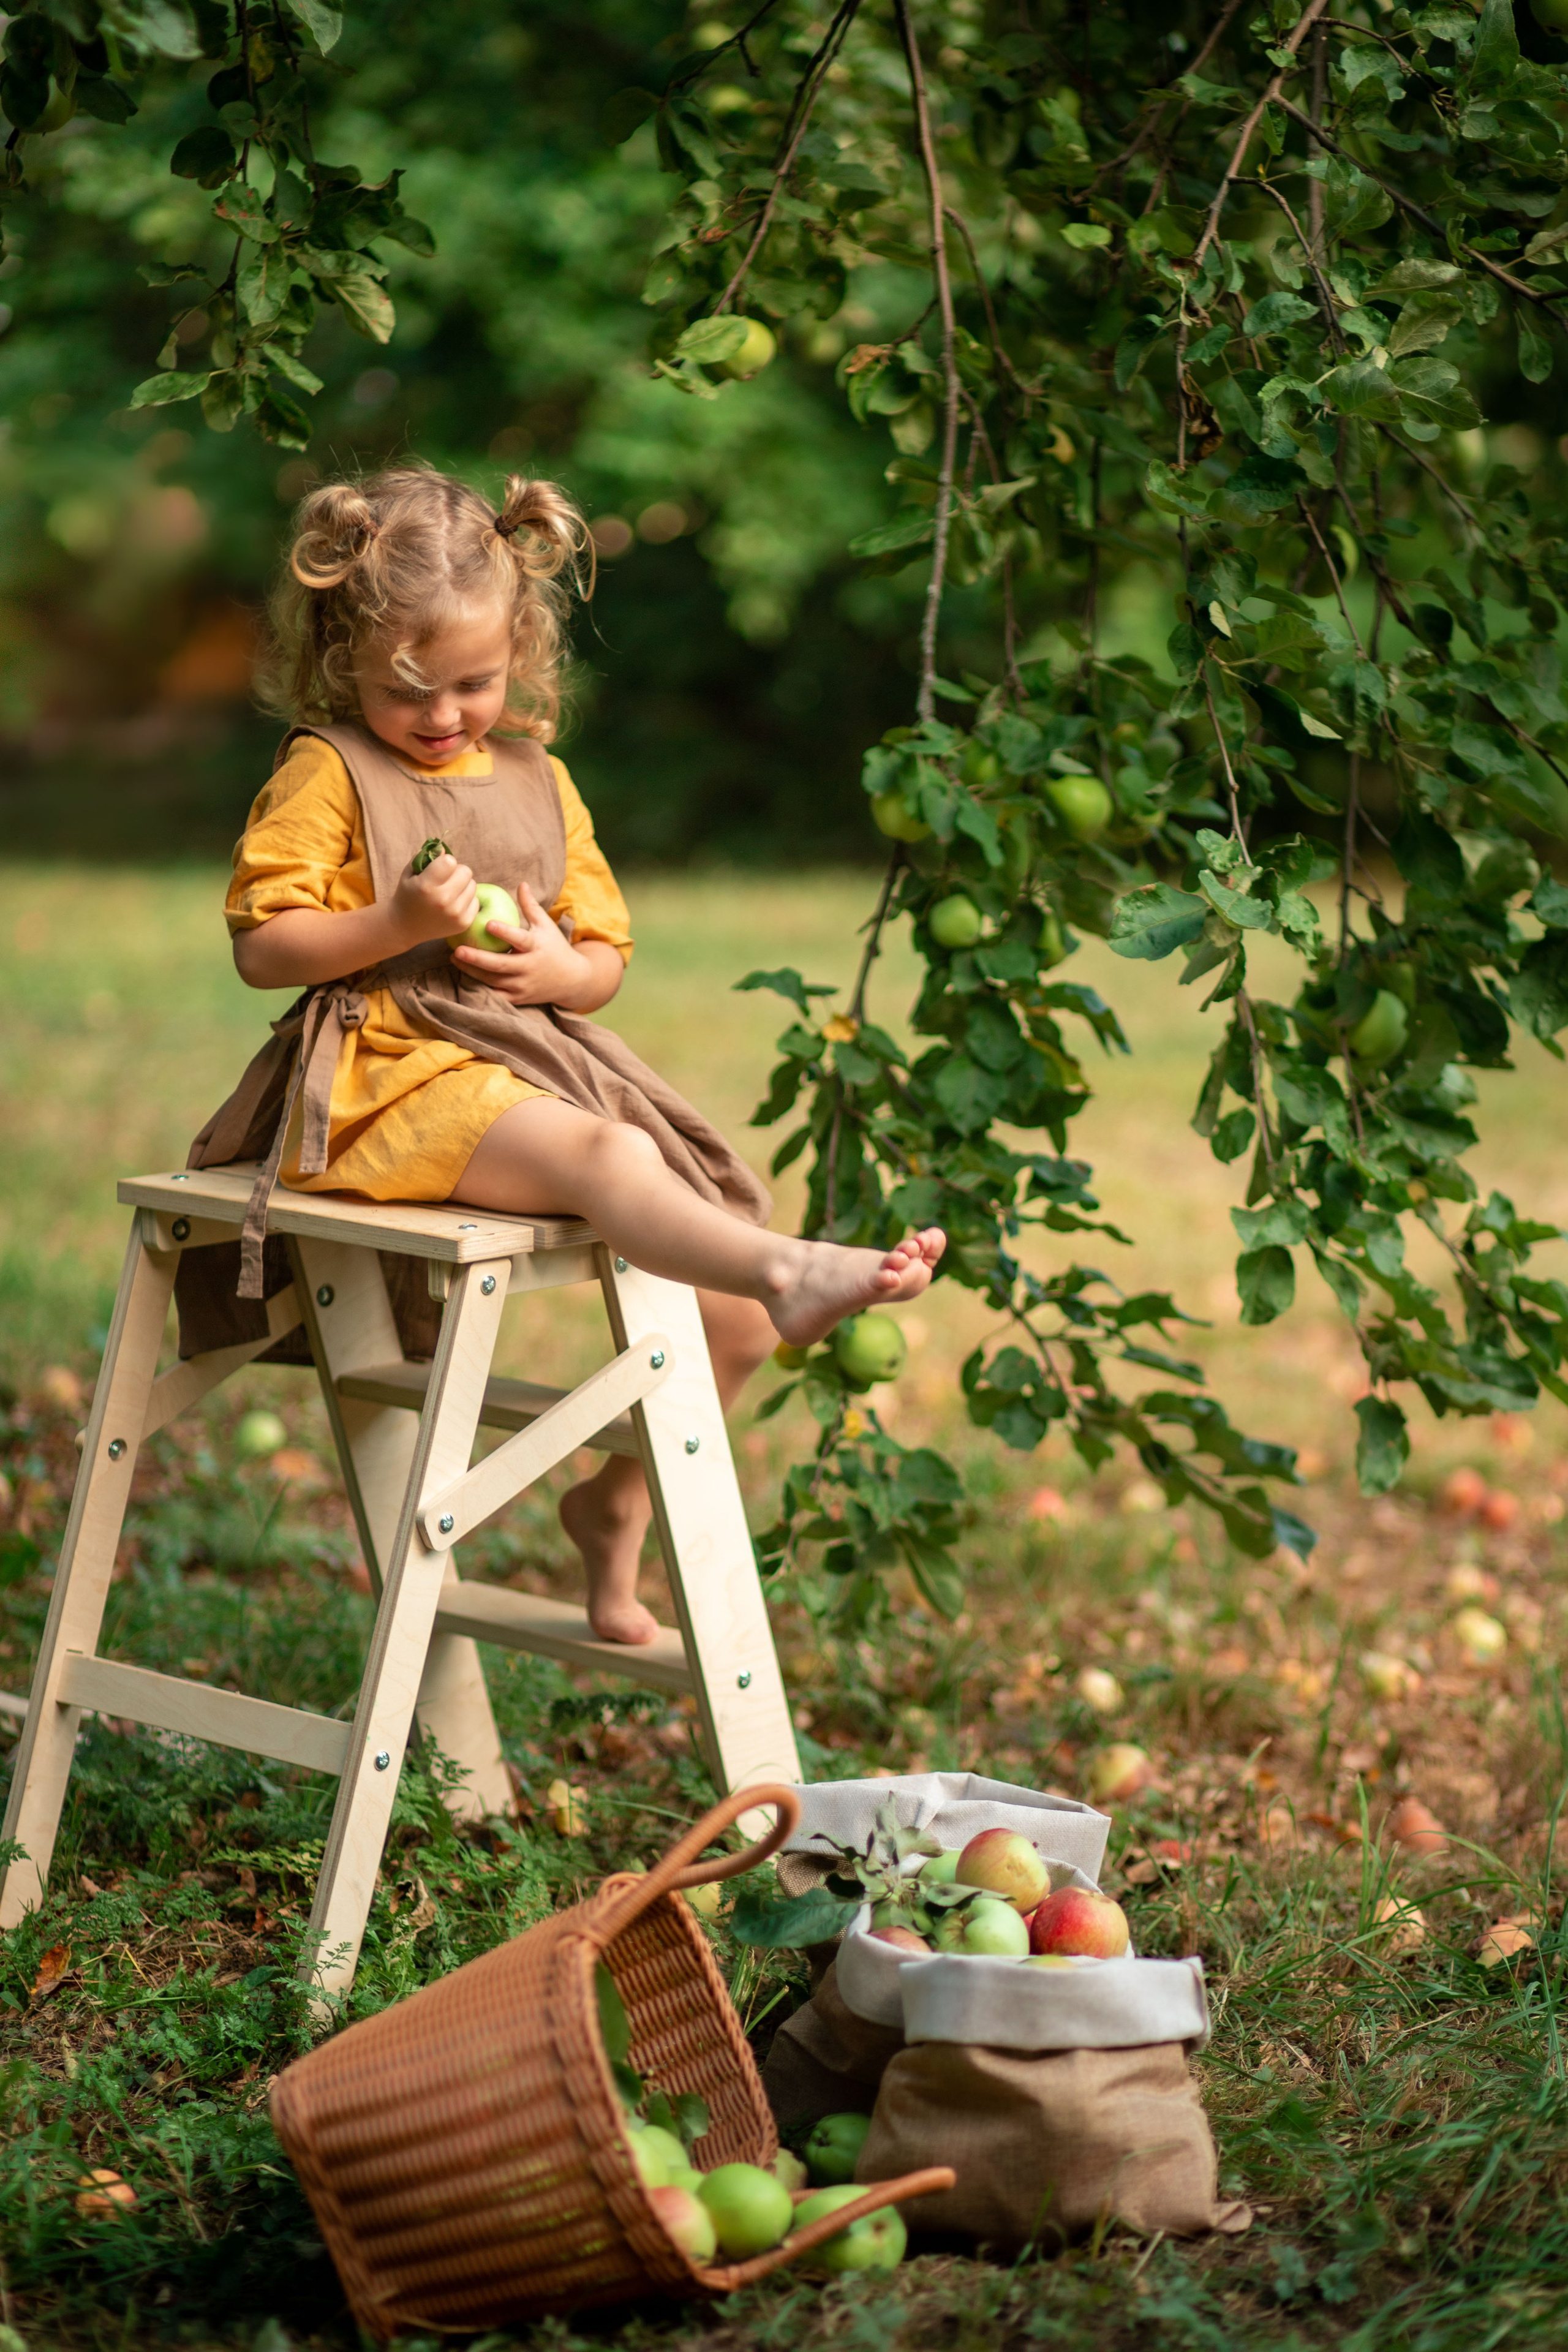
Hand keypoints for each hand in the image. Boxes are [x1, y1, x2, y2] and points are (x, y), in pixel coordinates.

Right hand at [391, 848, 477, 948]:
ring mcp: (455, 913)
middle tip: (444, 880)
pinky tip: (452, 905)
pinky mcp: (464, 923)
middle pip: (466, 871)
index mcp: (427, 886)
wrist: (405, 926)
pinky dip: (465, 900)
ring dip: (462, 885)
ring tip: (447, 893)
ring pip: (473, 885)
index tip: (436, 870)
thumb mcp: (410, 873)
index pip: (451, 861)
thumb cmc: (408, 894)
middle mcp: (443, 900)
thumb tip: (445, 850)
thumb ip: (426, 857)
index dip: (444, 862)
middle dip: (456, 872)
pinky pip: (475, 900)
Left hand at [453, 881, 594, 1006]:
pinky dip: (480, 987)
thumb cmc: (555, 947)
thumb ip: (531, 906)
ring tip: (455, 959)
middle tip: (457, 949)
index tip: (488, 923)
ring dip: (472, 971)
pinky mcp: (518, 998)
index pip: (519, 939)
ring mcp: (523, 986)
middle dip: (477, 958)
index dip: (504, 932)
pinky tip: (465, 975)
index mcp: (536, 947)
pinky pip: (495, 994)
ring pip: (493, 981)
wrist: (571, 981)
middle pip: (500, 965)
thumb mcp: (546, 926)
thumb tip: (521, 883)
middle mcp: (529, 968)